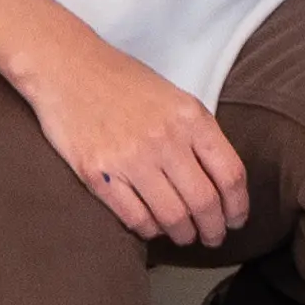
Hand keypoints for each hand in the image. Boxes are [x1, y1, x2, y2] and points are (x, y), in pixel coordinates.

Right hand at [20, 30, 252, 248]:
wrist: (65, 66)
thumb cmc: (121, 80)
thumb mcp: (173, 97)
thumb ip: (196, 134)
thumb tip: (219, 181)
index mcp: (190, 117)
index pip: (230, 174)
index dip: (238, 206)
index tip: (235, 220)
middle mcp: (165, 139)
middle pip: (204, 203)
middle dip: (213, 229)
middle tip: (211, 237)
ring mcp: (130, 159)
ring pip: (172, 217)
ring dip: (182, 234)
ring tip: (183, 235)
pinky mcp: (99, 175)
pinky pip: (135, 218)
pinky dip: (149, 230)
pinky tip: (151, 225)